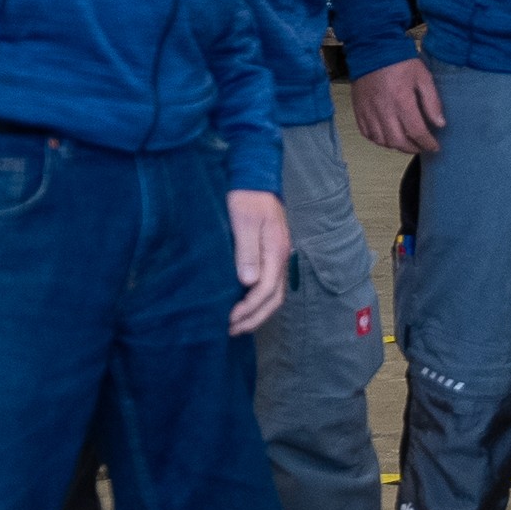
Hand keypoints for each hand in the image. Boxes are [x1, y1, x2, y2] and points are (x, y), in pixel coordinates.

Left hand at [226, 188, 290, 335]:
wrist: (255, 178)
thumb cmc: (247, 198)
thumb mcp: (244, 222)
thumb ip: (247, 252)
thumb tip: (248, 282)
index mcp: (276, 251)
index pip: (266, 290)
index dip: (248, 308)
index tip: (228, 319)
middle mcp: (281, 257)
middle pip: (274, 298)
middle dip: (254, 318)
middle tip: (231, 331)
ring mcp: (278, 256)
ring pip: (274, 294)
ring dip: (257, 313)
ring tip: (237, 325)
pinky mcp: (271, 254)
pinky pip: (269, 285)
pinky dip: (258, 301)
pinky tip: (244, 305)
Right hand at [353, 56, 444, 153]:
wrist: (372, 49)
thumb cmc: (400, 62)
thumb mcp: (423, 77)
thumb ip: (432, 102)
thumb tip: (440, 124)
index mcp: (401, 101)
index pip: (416, 132)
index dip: (427, 143)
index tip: (435, 147)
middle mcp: (383, 110)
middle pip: (398, 141)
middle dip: (413, 148)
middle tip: (422, 146)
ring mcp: (368, 112)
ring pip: (382, 141)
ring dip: (396, 146)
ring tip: (407, 143)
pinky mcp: (359, 111)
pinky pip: (367, 134)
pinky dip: (379, 140)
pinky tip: (388, 137)